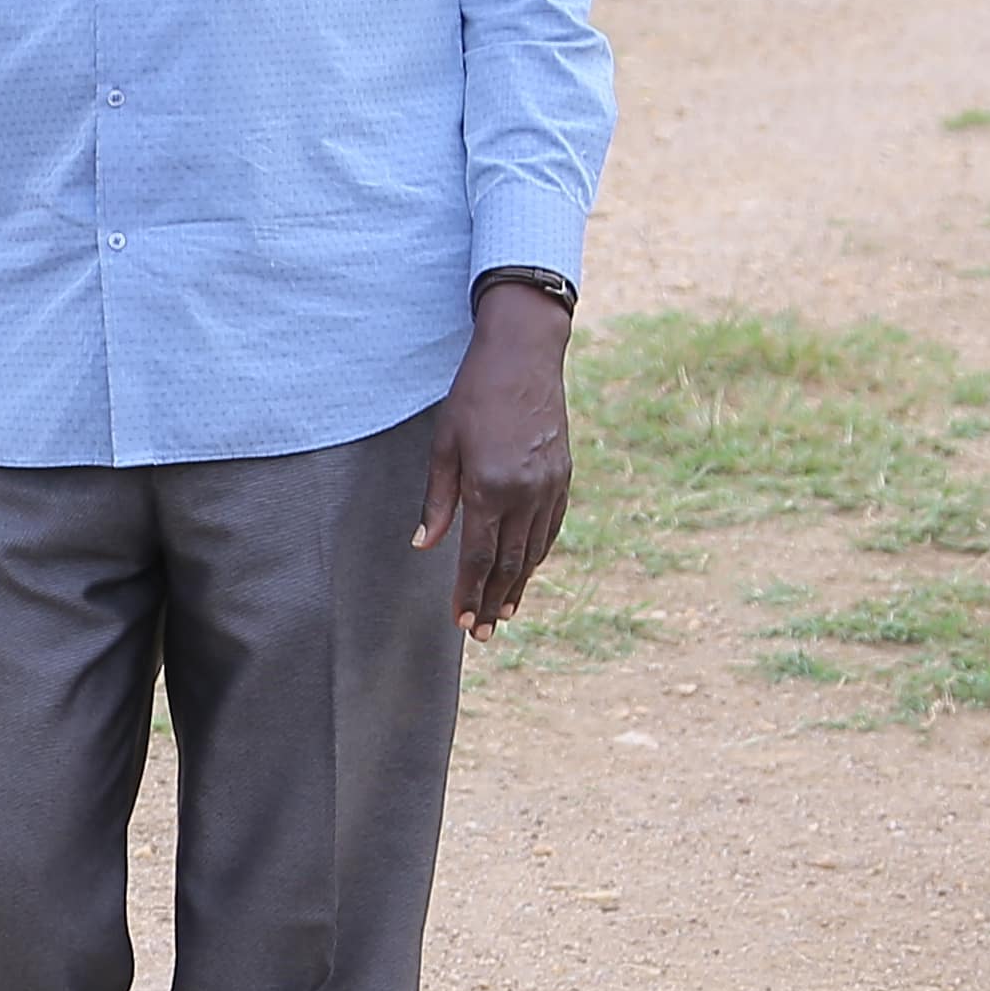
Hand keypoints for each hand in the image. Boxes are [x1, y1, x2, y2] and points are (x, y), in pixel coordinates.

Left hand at [414, 285, 573, 633]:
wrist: (524, 357)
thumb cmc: (474, 396)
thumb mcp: (444, 444)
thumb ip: (437, 500)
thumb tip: (425, 546)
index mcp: (490, 488)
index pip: (479, 556)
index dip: (469, 592)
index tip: (461, 621)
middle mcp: (525, 494)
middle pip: (509, 562)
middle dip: (494, 600)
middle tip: (482, 633)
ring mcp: (550, 486)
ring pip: (534, 550)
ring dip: (518, 585)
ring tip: (504, 613)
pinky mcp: (564, 476)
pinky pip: (551, 527)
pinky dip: (537, 554)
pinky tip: (526, 570)